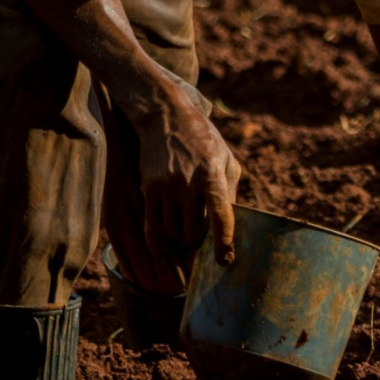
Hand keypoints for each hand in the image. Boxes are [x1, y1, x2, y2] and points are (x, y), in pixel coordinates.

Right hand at [135, 89, 241, 275]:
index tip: (225, 261)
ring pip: (172, 232)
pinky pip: (152, 227)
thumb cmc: (203, 140)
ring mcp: (166, 187)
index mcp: (213, 175)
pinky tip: (164, 246)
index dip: (224, 242)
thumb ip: (229, 191)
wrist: (166, 118)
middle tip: (202, 241)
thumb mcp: (226, 159)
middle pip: (193, 231)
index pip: (221, 216)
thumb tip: (230, 225)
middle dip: (198, 242)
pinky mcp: (149, 189)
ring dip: (180, 239)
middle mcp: (188, 183)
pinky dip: (159, 241)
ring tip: (185, 232)